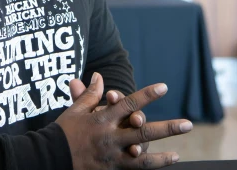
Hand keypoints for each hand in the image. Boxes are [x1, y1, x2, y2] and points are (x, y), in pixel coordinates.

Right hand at [57, 73, 191, 168]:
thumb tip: (100, 76)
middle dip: (166, 128)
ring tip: (178, 152)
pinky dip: (151, 165)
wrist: (48, 158)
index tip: (164, 87)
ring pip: (141, 155)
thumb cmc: (62, 132)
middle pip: (141, 131)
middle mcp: (109, 137)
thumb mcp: (75, 110)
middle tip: (187, 124)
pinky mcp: (110, 169)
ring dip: (162, 154)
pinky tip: (167, 161)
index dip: (147, 95)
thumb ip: (90, 94)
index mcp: (101, 119)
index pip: (128, 104)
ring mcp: (111, 155)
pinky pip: (135, 169)